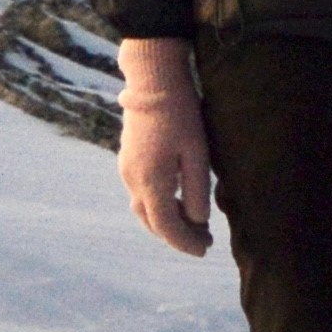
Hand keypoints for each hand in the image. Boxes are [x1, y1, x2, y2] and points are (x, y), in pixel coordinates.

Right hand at [117, 38, 212, 255]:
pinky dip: (159, 204)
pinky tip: (179, 199)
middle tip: (205, 239)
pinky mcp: (127, 160)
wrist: (153, 80)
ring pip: (144, 209)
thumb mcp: (197, 153)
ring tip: (194, 222)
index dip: (185, 243)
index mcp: (150, 180)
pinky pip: (141, 193)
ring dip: (167, 220)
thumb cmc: (181, 114)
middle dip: (177, 235)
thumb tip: (198, 221)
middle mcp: (133, 180)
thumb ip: (197, 190)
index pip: (166, 226)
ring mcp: (126, 169)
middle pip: (152, 222)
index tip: (206, 250)